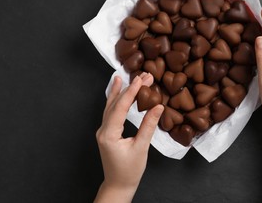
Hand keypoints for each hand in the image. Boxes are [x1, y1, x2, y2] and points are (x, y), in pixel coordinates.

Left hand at [94, 73, 163, 202]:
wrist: (118, 185)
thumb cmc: (129, 171)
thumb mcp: (141, 148)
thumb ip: (149, 126)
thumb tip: (158, 107)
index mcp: (109, 134)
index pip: (121, 107)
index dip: (132, 92)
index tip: (141, 79)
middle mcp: (103, 130)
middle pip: (115, 104)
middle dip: (129, 88)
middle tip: (142, 76)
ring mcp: (103, 131)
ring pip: (110, 106)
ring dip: (120, 92)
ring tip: (123, 77)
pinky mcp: (107, 133)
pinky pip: (110, 112)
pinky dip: (115, 101)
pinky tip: (117, 93)